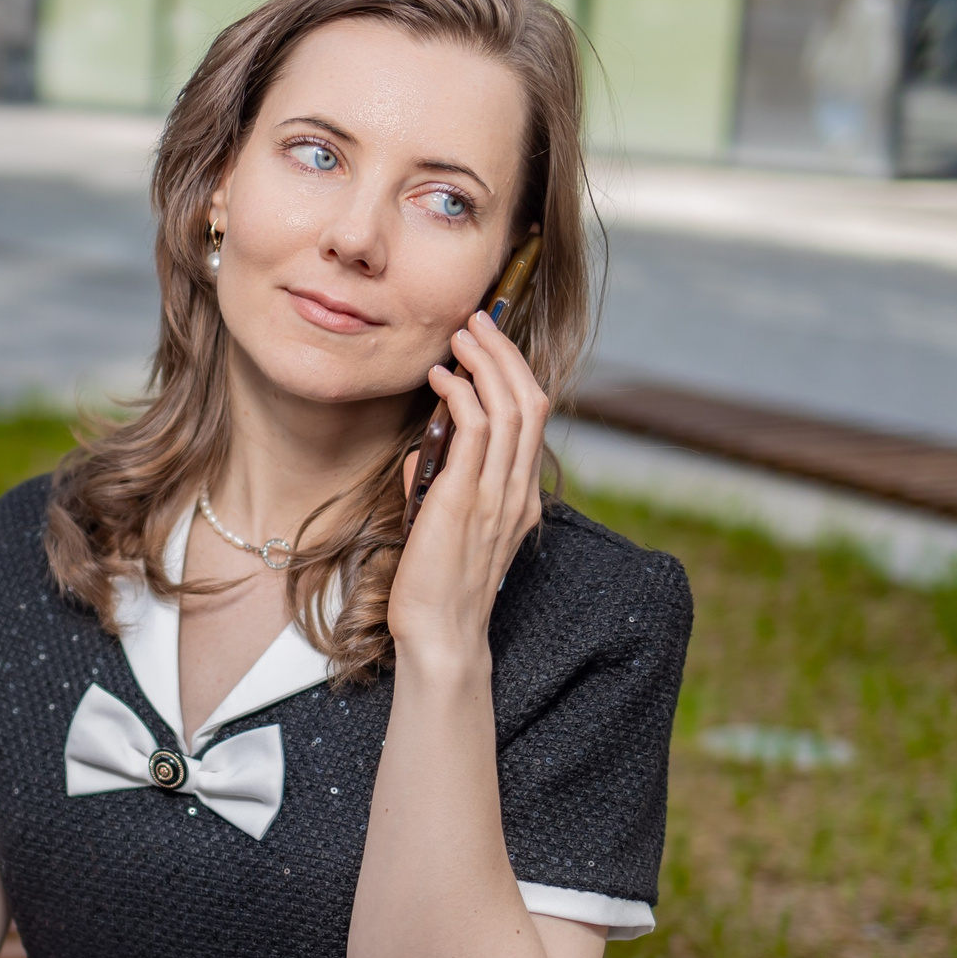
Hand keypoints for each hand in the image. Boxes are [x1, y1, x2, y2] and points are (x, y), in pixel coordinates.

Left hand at [395, 311, 548, 661]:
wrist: (441, 635)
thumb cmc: (437, 587)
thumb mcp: (445, 527)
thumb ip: (440, 487)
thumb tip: (422, 456)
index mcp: (520, 497)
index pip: (533, 420)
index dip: (515, 374)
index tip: (489, 345)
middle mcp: (518, 491)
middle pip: (531, 401)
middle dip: (505, 354)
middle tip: (478, 322)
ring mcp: (496, 496)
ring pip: (510, 408)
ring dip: (485, 364)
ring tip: (460, 337)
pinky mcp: (465, 502)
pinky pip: (475, 433)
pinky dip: (460, 397)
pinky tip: (439, 380)